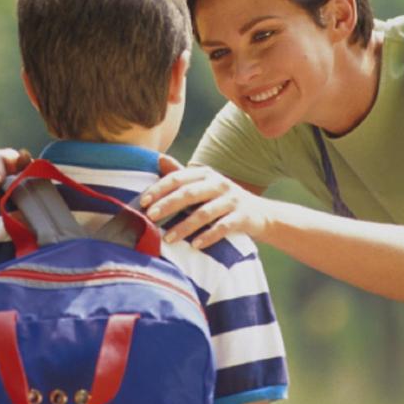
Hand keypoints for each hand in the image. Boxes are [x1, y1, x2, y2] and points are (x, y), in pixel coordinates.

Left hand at [141, 158, 267, 247]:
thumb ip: (181, 175)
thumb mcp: (203, 185)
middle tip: (149, 217)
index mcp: (205, 174)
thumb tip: (158, 158)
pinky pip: (223, 227)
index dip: (159, 189)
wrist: (261, 214)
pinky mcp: (242, 217)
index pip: (178, 178)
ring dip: (184, 226)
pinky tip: (196, 245)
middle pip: (189, 193)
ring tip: (167, 238)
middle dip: (168, 204)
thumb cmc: (222, 200)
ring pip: (204, 212)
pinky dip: (209, 236)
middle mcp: (218, 183)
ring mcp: (232, 200)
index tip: (142, 201)